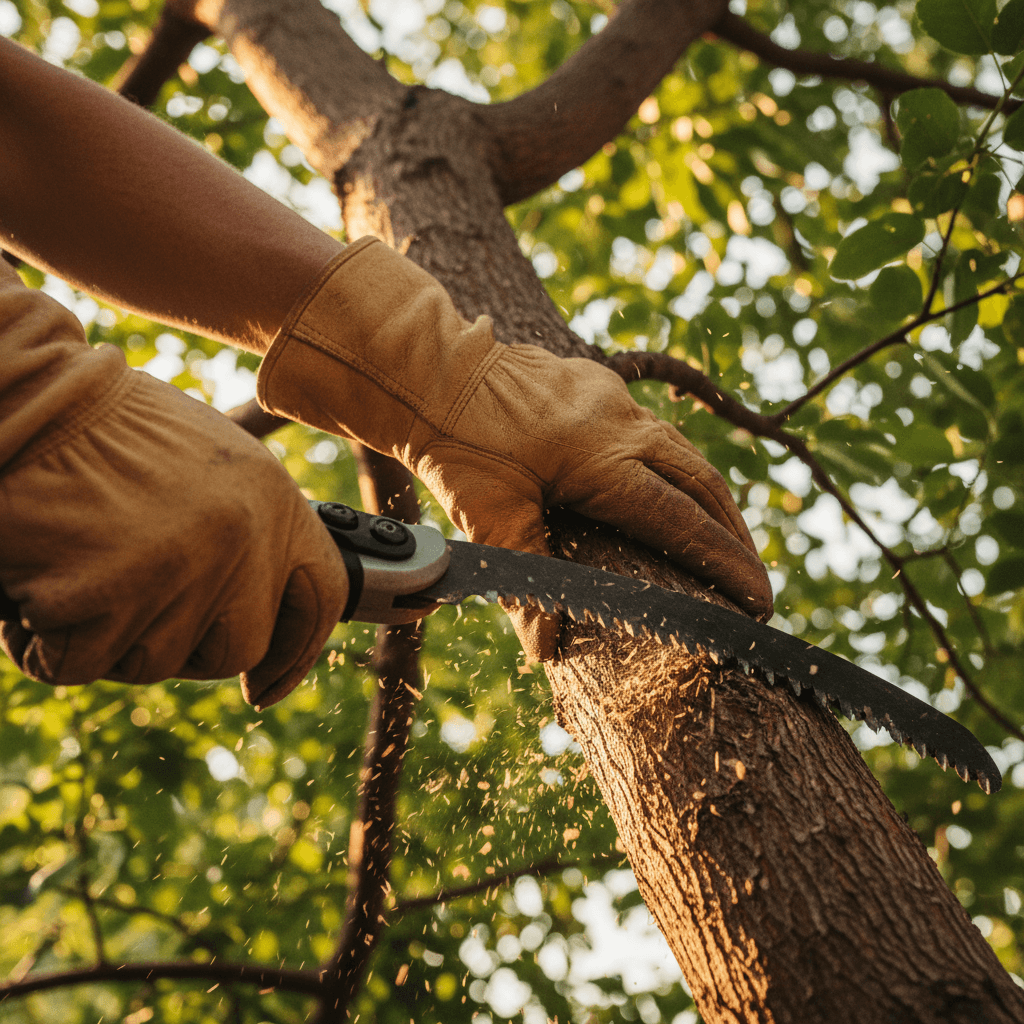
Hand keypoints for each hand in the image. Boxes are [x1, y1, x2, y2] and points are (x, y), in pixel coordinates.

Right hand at [0, 267, 347, 706]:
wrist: (24, 393)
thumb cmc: (103, 427)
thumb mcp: (207, 464)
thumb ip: (244, 530)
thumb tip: (255, 605)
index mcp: (274, 499)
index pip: (322, 596)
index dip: (297, 652)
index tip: (266, 687)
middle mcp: (244, 537)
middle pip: (235, 650)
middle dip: (182, 645)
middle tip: (129, 600)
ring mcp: (182, 568)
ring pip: (153, 662)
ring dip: (105, 635)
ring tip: (76, 562)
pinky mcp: (110, 595)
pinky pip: (78, 663)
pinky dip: (44, 639)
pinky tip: (35, 579)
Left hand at [257, 239, 771, 660]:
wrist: (432, 371)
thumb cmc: (458, 444)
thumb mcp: (491, 515)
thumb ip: (525, 579)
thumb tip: (546, 649)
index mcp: (603, 459)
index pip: (681, 520)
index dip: (724, 564)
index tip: (757, 600)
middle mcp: (623, 424)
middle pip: (702, 483)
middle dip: (734, 534)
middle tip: (755, 579)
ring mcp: (615, 398)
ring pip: (684, 453)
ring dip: (711, 499)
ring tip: (728, 540)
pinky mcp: (601, 384)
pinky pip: (655, 430)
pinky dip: (677, 467)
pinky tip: (674, 488)